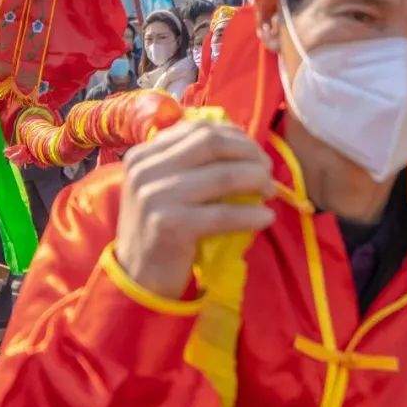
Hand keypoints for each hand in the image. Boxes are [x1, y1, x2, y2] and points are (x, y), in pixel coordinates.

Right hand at [117, 119, 274, 299]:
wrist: (137, 277)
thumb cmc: (158, 229)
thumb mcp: (161, 187)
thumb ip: (187, 162)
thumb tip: (241, 143)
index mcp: (143, 155)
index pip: (197, 128)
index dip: (234, 136)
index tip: (254, 153)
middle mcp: (145, 170)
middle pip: (211, 143)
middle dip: (248, 153)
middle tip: (267, 171)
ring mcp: (155, 197)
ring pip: (222, 176)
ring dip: (256, 180)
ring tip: (269, 192)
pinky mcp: (170, 226)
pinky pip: (223, 215)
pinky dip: (250, 214)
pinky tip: (266, 218)